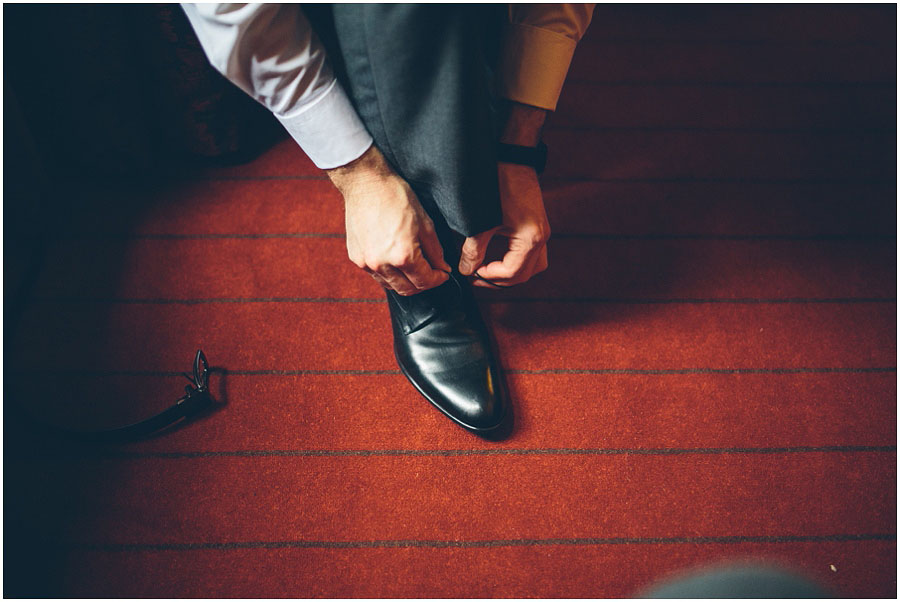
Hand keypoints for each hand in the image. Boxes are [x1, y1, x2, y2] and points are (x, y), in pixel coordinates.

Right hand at [327, 145, 449, 294]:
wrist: (366, 182)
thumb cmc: (396, 196)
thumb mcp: (425, 222)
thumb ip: (435, 250)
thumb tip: (442, 268)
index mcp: (403, 255)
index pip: (425, 281)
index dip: (438, 279)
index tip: (443, 274)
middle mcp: (382, 264)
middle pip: (408, 289)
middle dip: (423, 284)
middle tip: (431, 273)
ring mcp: (366, 263)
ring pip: (391, 285)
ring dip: (405, 281)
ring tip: (413, 267)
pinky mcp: (356, 258)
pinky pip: (376, 275)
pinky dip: (388, 274)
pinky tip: (395, 260)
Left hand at [458, 162, 549, 286]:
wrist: (511, 155)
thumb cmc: (497, 184)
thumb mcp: (480, 222)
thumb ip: (473, 250)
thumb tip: (466, 270)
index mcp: (531, 238)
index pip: (511, 273)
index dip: (488, 277)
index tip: (470, 272)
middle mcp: (541, 237)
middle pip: (523, 275)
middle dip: (498, 279)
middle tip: (475, 275)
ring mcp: (541, 231)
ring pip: (531, 266)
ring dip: (509, 272)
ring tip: (486, 269)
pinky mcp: (536, 225)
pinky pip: (531, 254)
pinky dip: (514, 260)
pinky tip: (495, 256)